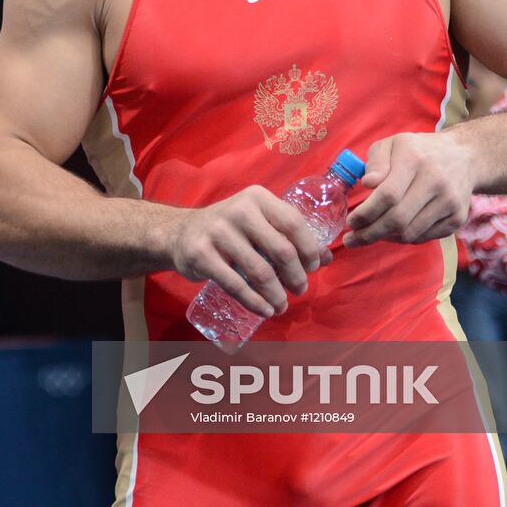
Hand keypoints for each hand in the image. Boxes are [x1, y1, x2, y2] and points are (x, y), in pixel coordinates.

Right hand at [172, 186, 332, 317]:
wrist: (180, 233)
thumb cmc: (230, 228)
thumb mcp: (258, 221)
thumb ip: (289, 235)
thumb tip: (327, 257)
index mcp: (258, 197)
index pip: (293, 222)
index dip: (309, 248)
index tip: (314, 267)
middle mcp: (239, 210)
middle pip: (281, 249)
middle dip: (296, 275)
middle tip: (300, 289)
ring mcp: (218, 232)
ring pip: (260, 271)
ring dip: (276, 294)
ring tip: (282, 305)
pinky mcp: (202, 255)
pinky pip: (236, 285)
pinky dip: (255, 302)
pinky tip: (265, 309)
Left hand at [343, 133, 472, 247]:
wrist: (464, 157)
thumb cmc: (418, 151)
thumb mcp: (392, 144)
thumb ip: (376, 162)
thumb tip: (368, 184)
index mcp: (414, 159)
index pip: (387, 195)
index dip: (366, 213)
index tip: (351, 222)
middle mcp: (435, 180)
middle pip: (398, 219)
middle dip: (370, 233)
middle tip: (353, 238)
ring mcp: (449, 201)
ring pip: (410, 233)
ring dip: (386, 238)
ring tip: (372, 233)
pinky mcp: (457, 217)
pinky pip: (425, 238)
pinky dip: (405, 238)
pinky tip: (394, 231)